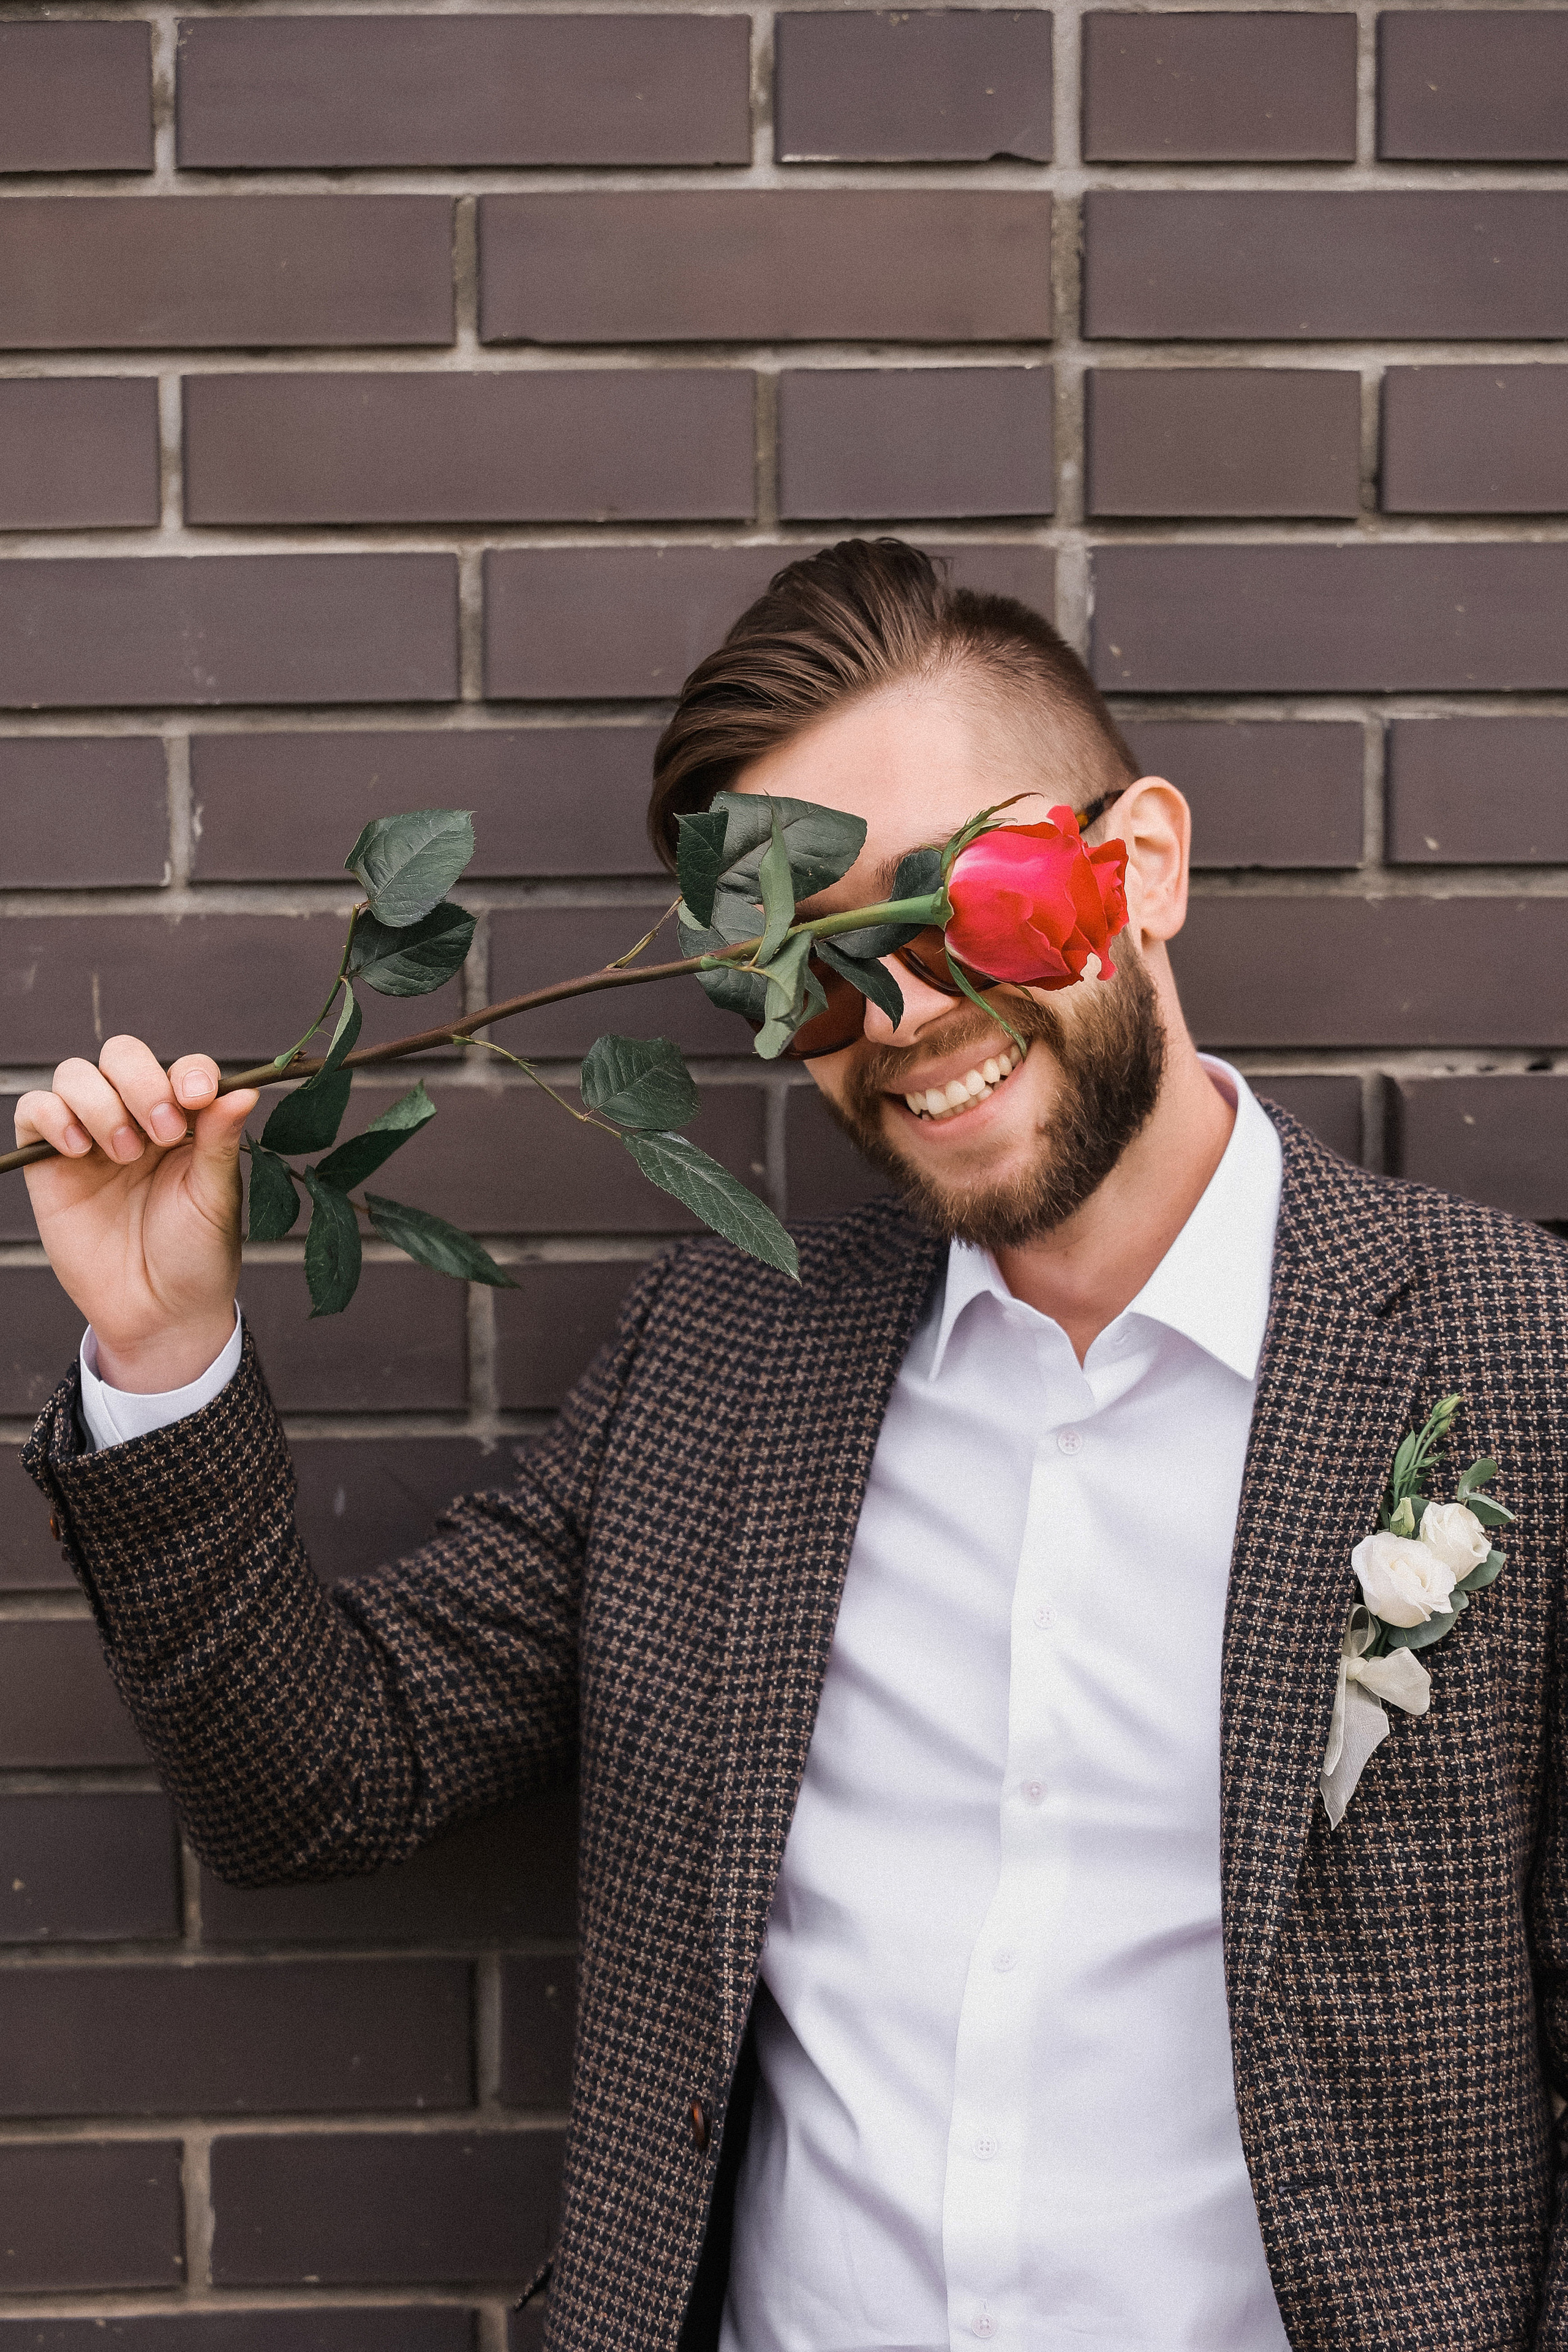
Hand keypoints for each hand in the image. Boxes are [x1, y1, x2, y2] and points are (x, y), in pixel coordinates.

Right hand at [16, 1038, 257, 1393]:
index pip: (182, 1068)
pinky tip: (79, 1150)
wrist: (158, 1313)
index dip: (187, 1071)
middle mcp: (137, 1119)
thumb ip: (220, 1139)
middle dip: (141, 1081)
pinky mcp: (50, 1163)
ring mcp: (91, 1137)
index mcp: (186, 1122)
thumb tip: (246, 1088)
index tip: (197, 1097)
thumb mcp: (216, 1197)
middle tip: (161, 1132)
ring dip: (101, 1103)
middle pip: (122, 1055)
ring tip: (124, 1154)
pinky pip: (34, 1110)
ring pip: (75, 1074)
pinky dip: (52, 1116)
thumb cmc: (196, 1256)